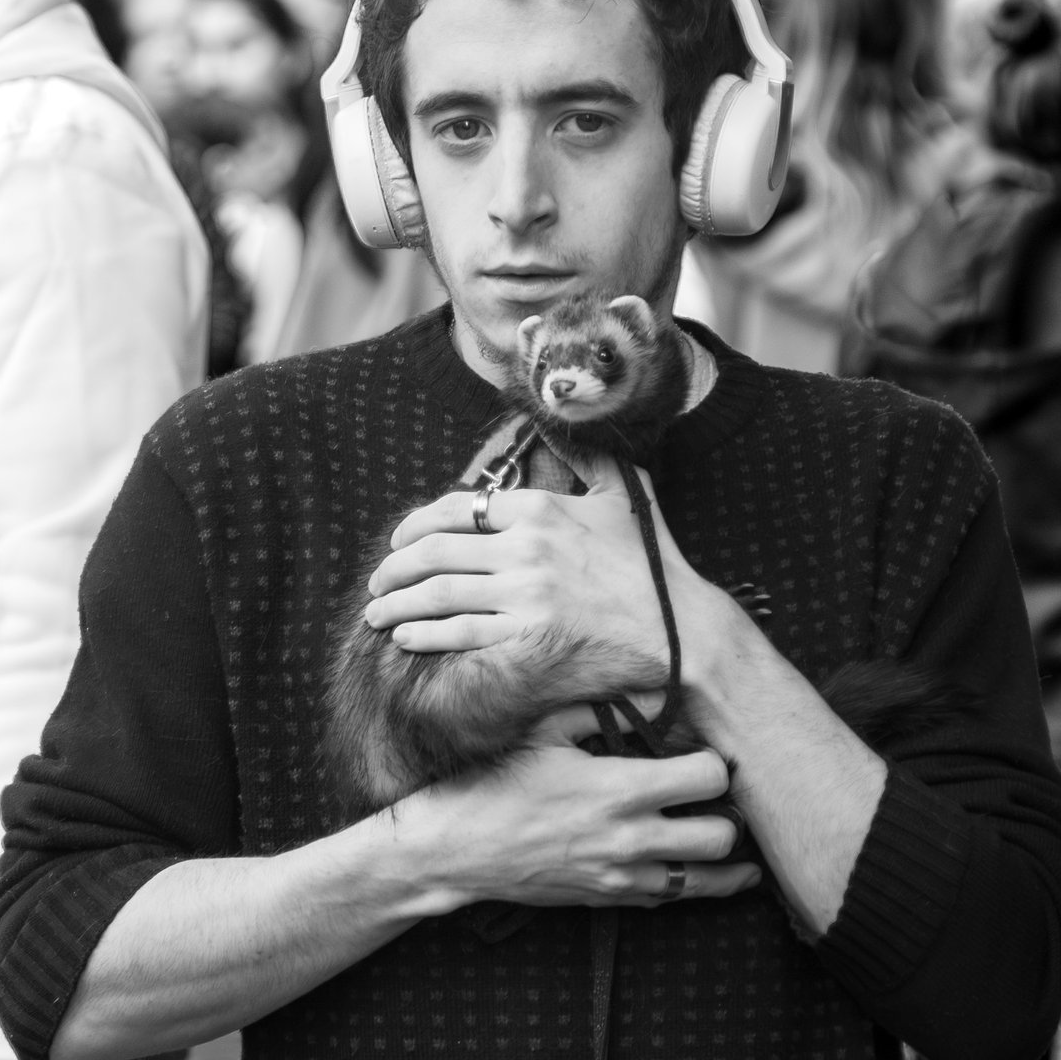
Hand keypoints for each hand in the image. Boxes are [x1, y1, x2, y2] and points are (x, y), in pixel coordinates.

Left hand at [363, 471, 693, 718]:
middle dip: (394, 568)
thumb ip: (590, 457)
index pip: (457, 508)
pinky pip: (461, 634)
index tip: (398, 542)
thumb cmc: (653, 566)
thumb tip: (564, 420)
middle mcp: (528, 547)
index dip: (415, 526)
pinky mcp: (531, 637)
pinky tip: (406, 639)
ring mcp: (528, 594)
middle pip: (435, 552)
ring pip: (439, 593)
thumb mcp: (626, 496)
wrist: (683, 631)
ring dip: (397, 605)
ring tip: (378, 614)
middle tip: (377, 583)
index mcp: (541, 509)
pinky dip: (425, 636)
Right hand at [403, 738, 757, 914]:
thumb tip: (656, 686)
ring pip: (705, 879)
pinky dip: (688, 882)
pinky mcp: (608, 899)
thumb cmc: (494, 782)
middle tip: (719, 795)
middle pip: (722, 835)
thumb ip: (605, 706)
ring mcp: (621, 876)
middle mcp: (630, 838)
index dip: (716, 762)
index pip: (711, 778)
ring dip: (720, 856)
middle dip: (729, 812)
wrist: (453, 849)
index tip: (705, 753)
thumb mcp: (545, 730)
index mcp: (620, 789)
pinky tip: (695, 866)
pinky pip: (669, 898)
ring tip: (728, 836)